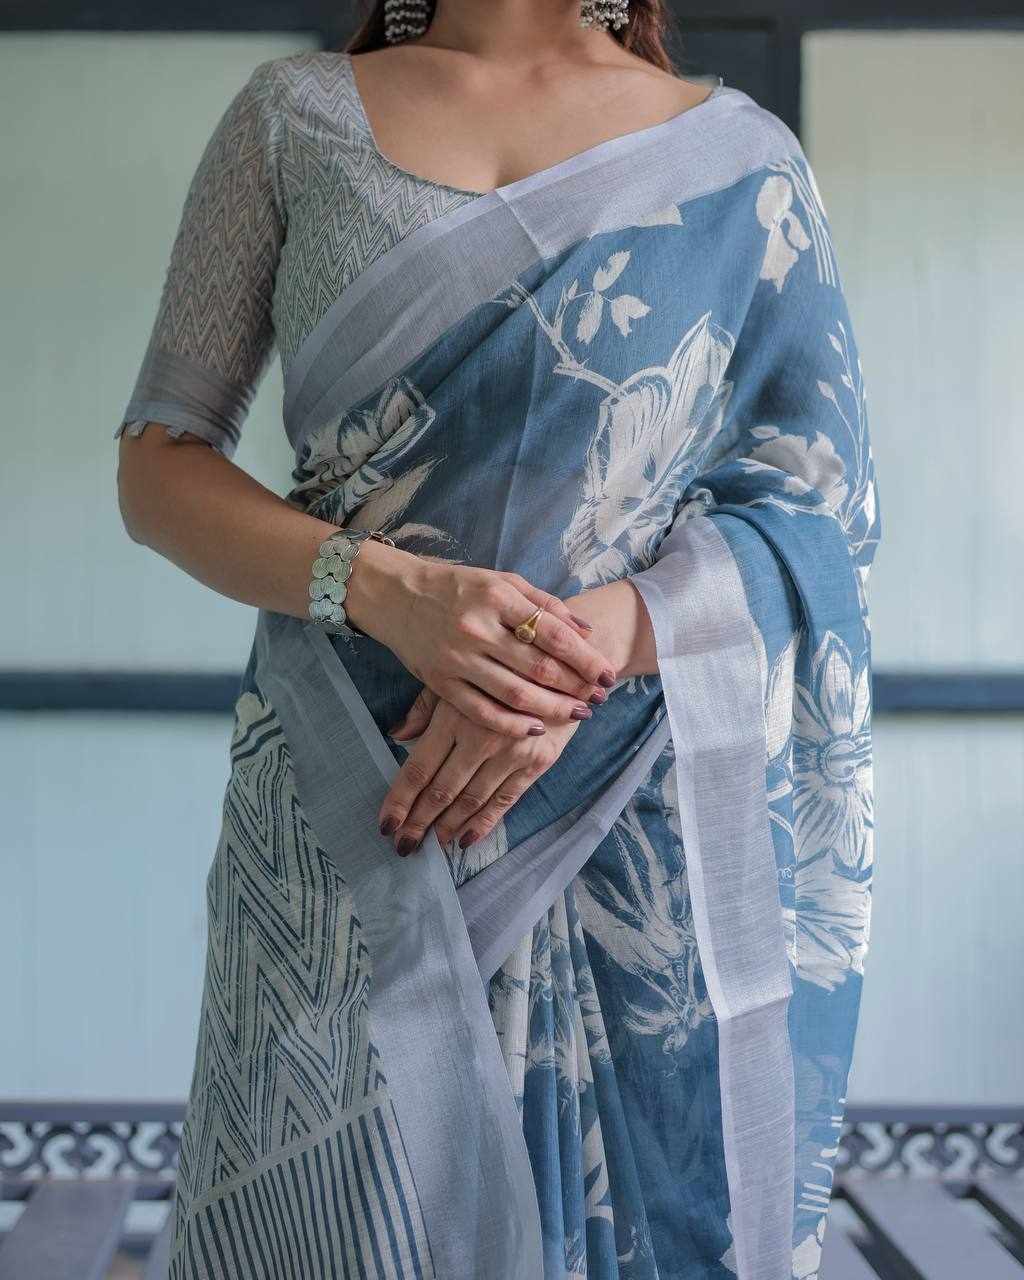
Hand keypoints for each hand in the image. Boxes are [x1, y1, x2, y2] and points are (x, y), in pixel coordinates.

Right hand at [345, 540, 617, 737]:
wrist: (394, 595)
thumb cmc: (456, 587)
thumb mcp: (501, 580)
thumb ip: (544, 603)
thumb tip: (585, 631)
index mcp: (497, 596)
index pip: (552, 633)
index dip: (585, 657)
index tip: (607, 673)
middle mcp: (478, 627)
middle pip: (539, 667)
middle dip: (576, 686)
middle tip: (599, 698)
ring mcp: (457, 657)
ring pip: (515, 693)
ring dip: (552, 708)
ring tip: (577, 714)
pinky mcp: (440, 682)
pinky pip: (482, 711)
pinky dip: (512, 724)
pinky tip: (535, 728)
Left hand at [377, 687, 581, 854]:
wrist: (562, 663)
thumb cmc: (500, 668)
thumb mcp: (459, 676)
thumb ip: (425, 706)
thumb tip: (396, 735)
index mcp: (454, 715)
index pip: (418, 768)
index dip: (400, 800)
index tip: (385, 825)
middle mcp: (481, 737)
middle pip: (442, 790)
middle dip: (419, 822)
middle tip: (402, 846)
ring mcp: (511, 752)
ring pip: (472, 799)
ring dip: (448, 826)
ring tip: (431, 845)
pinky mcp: (537, 762)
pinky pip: (505, 800)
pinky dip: (484, 823)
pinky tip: (466, 839)